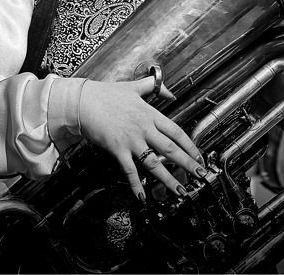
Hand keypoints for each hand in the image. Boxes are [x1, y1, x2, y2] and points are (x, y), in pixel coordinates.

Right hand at [78, 77, 205, 201]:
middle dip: (188, 164)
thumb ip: (154, 86)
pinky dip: (136, 185)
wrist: (83, 101)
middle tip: (201, 175)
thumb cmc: (106, 94)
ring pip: (154, 163)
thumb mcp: (134, 86)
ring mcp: (131, 140)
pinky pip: (130, 170)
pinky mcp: (117, 149)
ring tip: (181, 191)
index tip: (199, 156)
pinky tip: (143, 197)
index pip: (176, 131)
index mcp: (150, 113)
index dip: (190, 145)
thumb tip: (170, 92)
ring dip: (168, 179)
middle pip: (171, 148)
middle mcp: (144, 128)